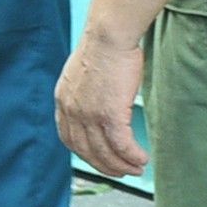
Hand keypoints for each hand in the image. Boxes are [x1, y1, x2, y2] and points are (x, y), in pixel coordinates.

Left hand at [54, 34, 148, 177]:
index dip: (84, 153)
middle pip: (86, 151)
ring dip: (122, 165)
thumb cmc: (102, 49)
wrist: (108, 36)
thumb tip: (95, 105)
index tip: (98, 159)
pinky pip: (122, 146)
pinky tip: (142, 158)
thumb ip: (83, 94)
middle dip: (105, 165)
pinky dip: (133, 156)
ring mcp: (89, 114)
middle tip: (122, 170)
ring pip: (105, 152)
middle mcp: (72, 110)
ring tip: (137, 168)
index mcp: (63, 99)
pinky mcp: (110, 114)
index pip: (68, 138)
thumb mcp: (81, 74)